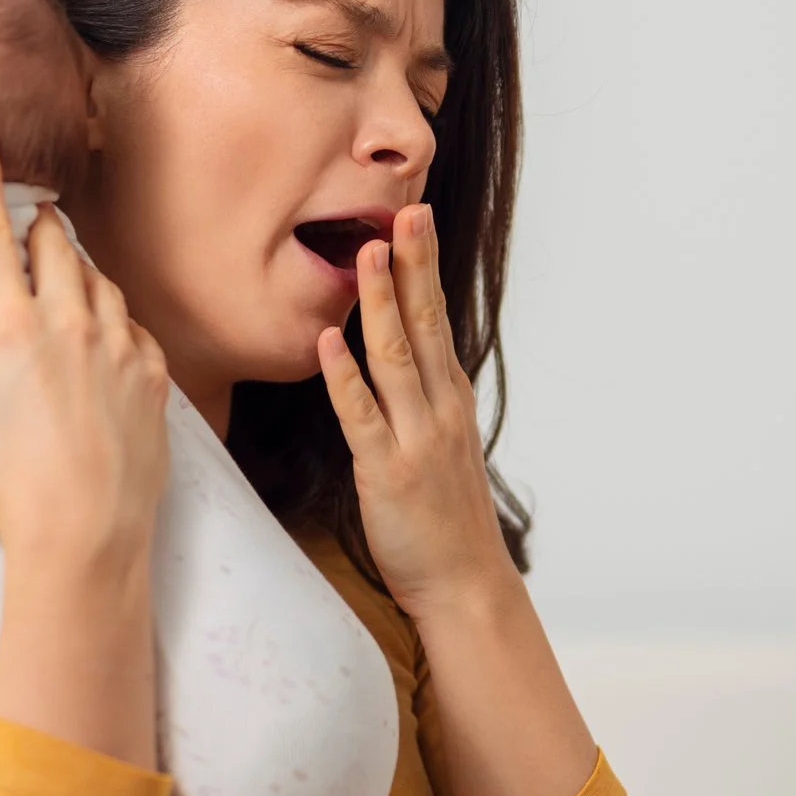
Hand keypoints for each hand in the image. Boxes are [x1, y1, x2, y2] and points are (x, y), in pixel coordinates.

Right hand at [0, 123, 170, 556]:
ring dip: (76, 272)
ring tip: (60, 281)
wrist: (84, 535)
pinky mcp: (152, 378)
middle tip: (26, 224)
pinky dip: (115, 323)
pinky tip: (101, 337)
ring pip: (99, 280)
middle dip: (38, 224)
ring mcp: (118, 347)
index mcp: (8, 327)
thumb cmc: (1, 493)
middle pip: (55, 242)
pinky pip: (135, 329)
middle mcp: (68, 323)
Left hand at [315, 204, 516, 621]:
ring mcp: (416, 438)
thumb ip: (421, 401)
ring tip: (368, 253)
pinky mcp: (388, 472)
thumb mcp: (441, 445)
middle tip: (406, 211)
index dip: (425, 267)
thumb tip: (399, 360)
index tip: (416, 218)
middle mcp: (438, 409)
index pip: (436, 319)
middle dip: (414, 265)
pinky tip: (329, 341)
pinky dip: (345, 376)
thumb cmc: (446, 519)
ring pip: (395, 358)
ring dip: (381, 304)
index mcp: (449, 398)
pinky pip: (362, 416)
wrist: (466, 584)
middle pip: (425, 324)